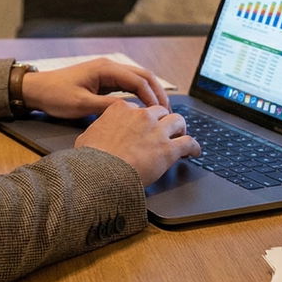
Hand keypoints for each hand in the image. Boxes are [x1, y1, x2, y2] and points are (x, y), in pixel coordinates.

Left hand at [20, 58, 169, 118]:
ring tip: (161, 112)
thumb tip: (132, 112)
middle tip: (169, 112)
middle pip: (143, 76)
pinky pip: (128, 85)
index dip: (152, 96)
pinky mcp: (104, 80)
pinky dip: (140, 94)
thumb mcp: (81, 105)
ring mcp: (107, 72)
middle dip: (158, 93)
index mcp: (105, 69)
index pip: (138, 80)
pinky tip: (145, 108)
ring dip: (150, 93)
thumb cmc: (56, 95)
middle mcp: (109, 66)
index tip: (161, 113)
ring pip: (137, 79)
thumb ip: (107, 107)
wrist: (37, 90)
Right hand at [75, 102, 200, 186]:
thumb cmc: (91, 159)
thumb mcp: (87, 137)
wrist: (101, 174)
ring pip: (177, 121)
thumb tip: (94, 136)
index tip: (143, 125)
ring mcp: (157, 131)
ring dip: (180, 128)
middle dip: (162, 120)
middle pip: (160, 111)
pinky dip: (194, 147)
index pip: (137, 108)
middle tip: (163, 130)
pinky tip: (195, 152)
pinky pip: (189, 142)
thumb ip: (97, 130)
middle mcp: (142, 116)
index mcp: (121, 109)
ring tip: (181, 136)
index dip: (141, 118)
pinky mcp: (168, 149)